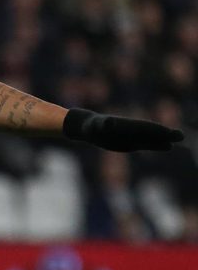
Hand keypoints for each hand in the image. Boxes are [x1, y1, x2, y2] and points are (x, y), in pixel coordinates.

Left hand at [64, 108, 183, 151]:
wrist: (88, 127)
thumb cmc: (91, 126)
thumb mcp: (97, 126)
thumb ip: (104, 125)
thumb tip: (110, 123)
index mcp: (127, 126)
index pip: (145, 128)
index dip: (157, 131)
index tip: (170, 133)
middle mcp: (132, 130)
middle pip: (151, 133)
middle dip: (165, 134)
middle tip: (181, 136)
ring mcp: (133, 136)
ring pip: (151, 138)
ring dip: (164, 140)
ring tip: (178, 140)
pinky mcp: (130, 143)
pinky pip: (146, 144)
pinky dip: (156, 145)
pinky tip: (168, 146)